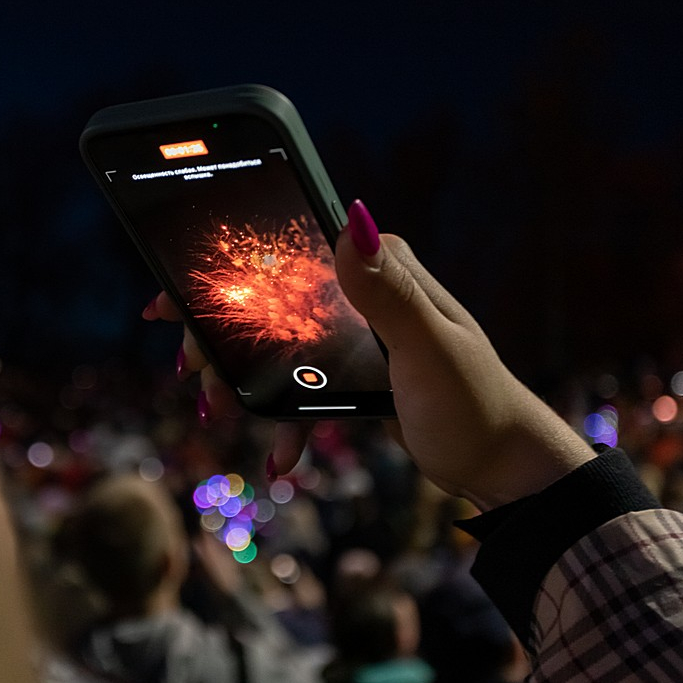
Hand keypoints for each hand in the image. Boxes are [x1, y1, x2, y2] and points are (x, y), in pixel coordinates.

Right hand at [145, 200, 594, 510]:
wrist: (506, 466)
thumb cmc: (476, 407)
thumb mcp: (429, 350)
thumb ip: (389, 291)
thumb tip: (353, 216)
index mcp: (383, 268)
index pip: (291, 250)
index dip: (228, 269)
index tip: (175, 297)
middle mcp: (368, 290)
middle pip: (273, 299)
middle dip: (224, 335)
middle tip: (190, 371)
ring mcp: (361, 332)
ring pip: (280, 344)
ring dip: (244, 379)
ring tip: (220, 411)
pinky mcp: (360, 372)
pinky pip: (305, 387)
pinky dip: (285, 420)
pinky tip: (279, 457)